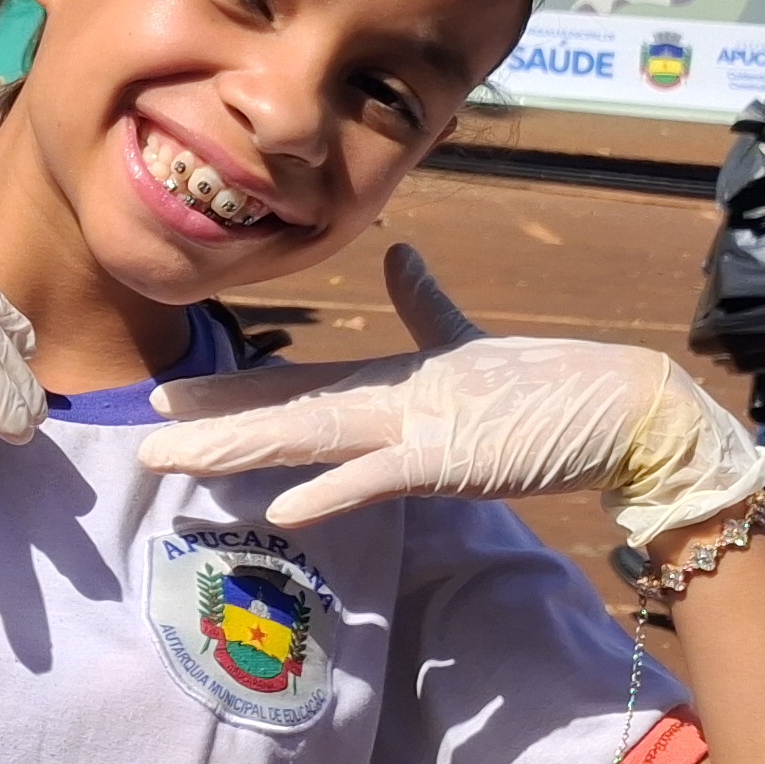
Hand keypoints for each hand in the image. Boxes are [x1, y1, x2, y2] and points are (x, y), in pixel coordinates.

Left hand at [135, 244, 764, 541]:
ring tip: (173, 457)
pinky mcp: (451, 457)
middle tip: (140, 431)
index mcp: (394, 380)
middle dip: (212, 422)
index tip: (172, 396)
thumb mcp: (474, 347)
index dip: (232, 393)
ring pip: (310, 435)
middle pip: (285, 410)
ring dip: (239, 447)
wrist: (624, 407)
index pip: (296, 388)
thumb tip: (406, 257)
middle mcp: (392, 396)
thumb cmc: (551, 388)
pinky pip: (382, 478)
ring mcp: (417, 424)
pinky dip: (334, 491)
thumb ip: (431, 309)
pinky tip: (284, 506)